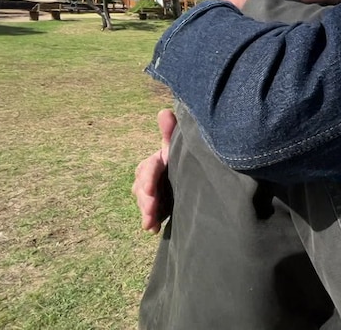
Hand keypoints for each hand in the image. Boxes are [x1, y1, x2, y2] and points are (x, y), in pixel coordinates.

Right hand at [132, 109, 176, 233]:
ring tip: (151, 223)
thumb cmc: (187, 157)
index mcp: (157, 161)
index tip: (151, 191)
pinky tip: (153, 229)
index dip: (148, 179)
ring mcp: (153, 192)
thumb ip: (171, 132)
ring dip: (146, 212)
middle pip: (141, 187)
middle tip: (151, 209)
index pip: (148, 169)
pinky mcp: (158, 205)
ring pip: (143, 201)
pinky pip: (150, 214)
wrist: (199, 176)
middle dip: (145, 199)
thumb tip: (164, 112)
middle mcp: (151, 176)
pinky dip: (150, 221)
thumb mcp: (180, 147)